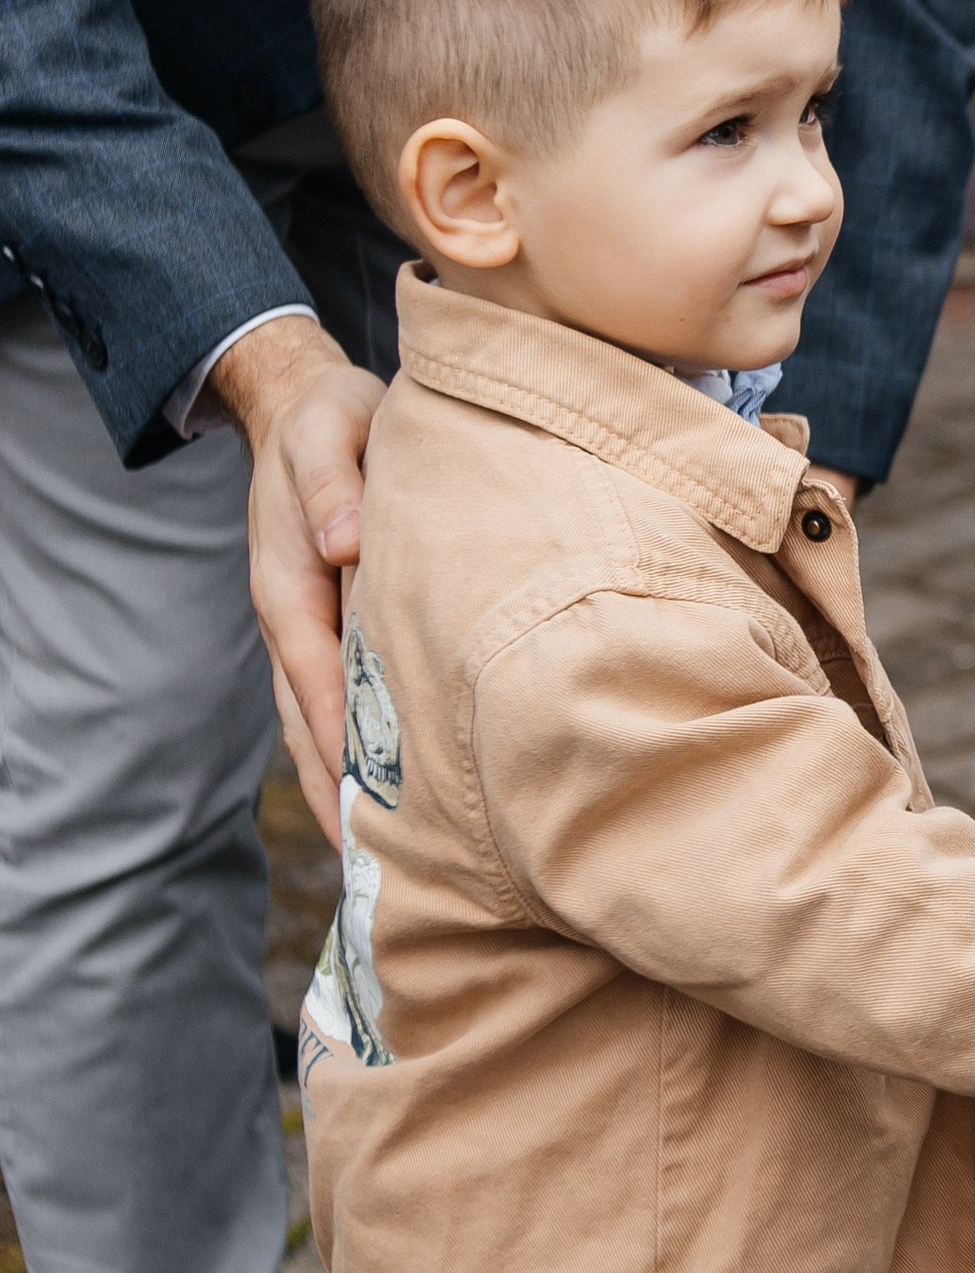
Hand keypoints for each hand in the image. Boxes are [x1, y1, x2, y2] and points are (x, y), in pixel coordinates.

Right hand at [213, 318, 385, 844]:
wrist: (304, 402)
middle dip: (338, 793)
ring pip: (316, 721)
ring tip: (380, 860)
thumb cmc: (331, 418)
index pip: (313, 676)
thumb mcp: (332, 431)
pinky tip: (386, 793)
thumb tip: (349, 541)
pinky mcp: (324, 625)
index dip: (336, 741)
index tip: (363, 805)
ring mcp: (302, 626)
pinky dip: (350, 749)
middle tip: (376, 869)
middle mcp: (288, 615)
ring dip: (342, 785)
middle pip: (307, 721)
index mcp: (289, 580)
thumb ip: (335, 484)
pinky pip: (333, 699)